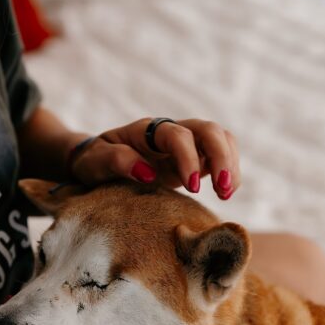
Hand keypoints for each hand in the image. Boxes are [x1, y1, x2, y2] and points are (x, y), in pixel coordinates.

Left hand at [70, 118, 239, 199]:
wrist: (97, 163)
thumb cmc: (94, 162)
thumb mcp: (95, 162)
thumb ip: (116, 161)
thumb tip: (147, 172)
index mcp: (146, 130)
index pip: (178, 135)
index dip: (189, 158)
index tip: (191, 188)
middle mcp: (170, 132)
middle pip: (209, 130)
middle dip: (221, 157)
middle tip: (223, 189)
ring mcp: (185, 145)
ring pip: (221, 140)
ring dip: (230, 164)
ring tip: (226, 193)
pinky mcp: (193, 159)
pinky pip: (220, 157)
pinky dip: (228, 172)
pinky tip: (225, 192)